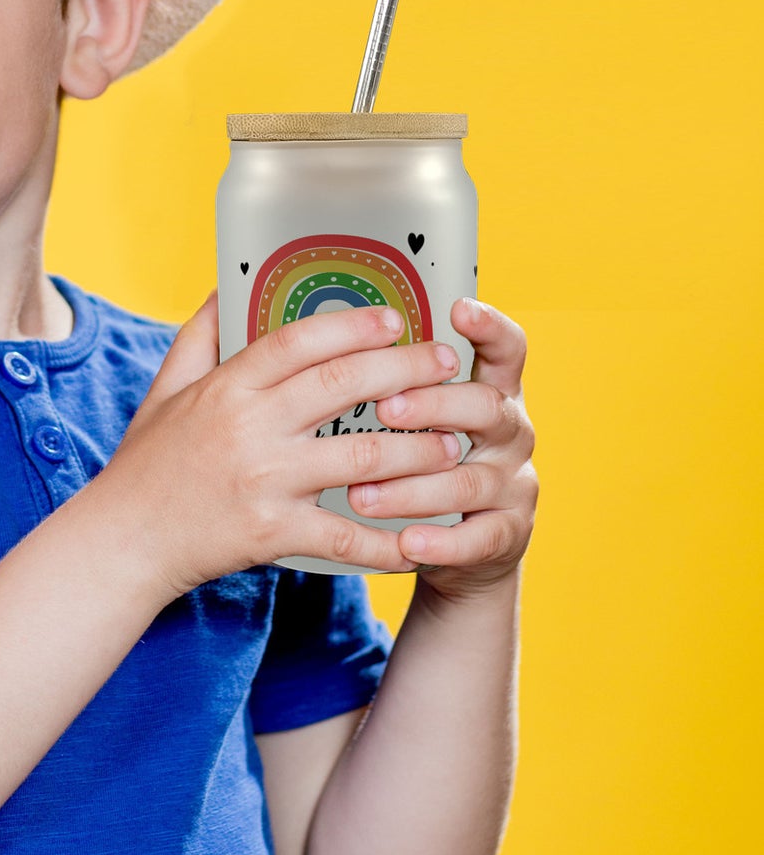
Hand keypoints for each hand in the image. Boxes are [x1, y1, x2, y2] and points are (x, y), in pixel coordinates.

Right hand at [93, 292, 466, 600]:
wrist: (123, 540)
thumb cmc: (148, 460)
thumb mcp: (166, 386)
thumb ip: (202, 334)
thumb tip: (229, 283)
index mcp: (226, 387)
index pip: (297, 341)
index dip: (351, 325)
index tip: (395, 317)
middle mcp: (248, 428)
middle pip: (341, 388)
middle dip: (404, 370)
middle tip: (446, 363)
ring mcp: (264, 482)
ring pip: (360, 459)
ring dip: (417, 449)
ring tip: (453, 441)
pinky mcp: (273, 534)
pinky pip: (345, 536)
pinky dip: (388, 542)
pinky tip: (422, 538)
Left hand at [356, 298, 536, 600]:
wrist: (464, 546)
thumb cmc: (427, 463)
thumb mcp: (426, 418)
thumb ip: (400, 382)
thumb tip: (340, 340)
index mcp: (492, 393)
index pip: (506, 350)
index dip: (490, 327)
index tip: (458, 308)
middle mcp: (511, 433)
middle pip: (485, 407)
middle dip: (434, 405)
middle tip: (385, 409)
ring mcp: (514, 486)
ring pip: (469, 480)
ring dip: (412, 487)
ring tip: (360, 494)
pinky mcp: (507, 536)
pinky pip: (477, 539)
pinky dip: (440, 542)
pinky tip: (406, 543)